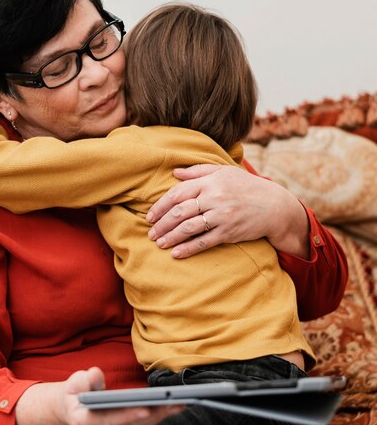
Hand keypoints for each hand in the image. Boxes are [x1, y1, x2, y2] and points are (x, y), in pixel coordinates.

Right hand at [15, 367, 183, 424]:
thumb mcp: (75, 382)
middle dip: (153, 414)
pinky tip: (164, 411)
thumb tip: (95, 374)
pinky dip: (151, 424)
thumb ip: (84, 379)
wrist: (72, 413)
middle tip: (173, 402)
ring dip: (157, 418)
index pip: (108, 420)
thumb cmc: (77, 394)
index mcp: (81, 422)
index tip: (147, 408)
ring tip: (175, 404)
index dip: (128, 414)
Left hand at [146, 164, 308, 258]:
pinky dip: (188, 248)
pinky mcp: (229, 232)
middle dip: (162, 224)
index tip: (150, 216)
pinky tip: (176, 253)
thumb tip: (175, 172)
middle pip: (179, 212)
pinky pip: (204, 242)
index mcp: (210, 182)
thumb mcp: (223, 172)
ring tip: (159, 243)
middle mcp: (214, 198)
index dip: (160, 206)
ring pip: (188, 228)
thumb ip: (198, 171)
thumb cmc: (246, 187)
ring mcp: (221, 216)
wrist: (274, 206)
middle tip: (151, 233)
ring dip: (170, 237)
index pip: (178, 193)